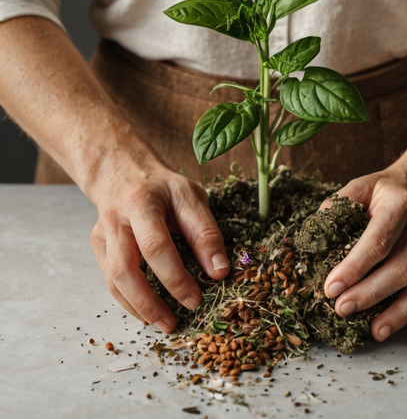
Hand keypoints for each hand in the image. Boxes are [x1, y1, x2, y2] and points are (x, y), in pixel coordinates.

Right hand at [89, 155, 229, 333]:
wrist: (123, 172)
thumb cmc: (163, 187)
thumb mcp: (191, 197)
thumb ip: (205, 231)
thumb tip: (219, 271)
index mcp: (141, 203)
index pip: (156, 247)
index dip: (176, 277)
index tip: (197, 298)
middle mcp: (115, 220)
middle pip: (126, 269)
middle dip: (151, 301)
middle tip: (176, 322)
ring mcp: (102, 235)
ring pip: (114, 280)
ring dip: (139, 308)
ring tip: (164, 324)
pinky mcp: (97, 247)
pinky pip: (110, 281)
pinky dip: (129, 301)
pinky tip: (148, 312)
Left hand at [321, 161, 406, 341]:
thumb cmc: (390, 188)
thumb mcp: (363, 184)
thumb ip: (339, 203)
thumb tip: (315, 230)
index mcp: (401, 204)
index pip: (377, 241)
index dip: (354, 268)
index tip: (331, 287)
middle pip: (399, 268)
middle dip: (368, 294)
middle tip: (341, 308)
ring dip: (392, 313)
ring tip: (368, 330)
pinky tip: (386, 325)